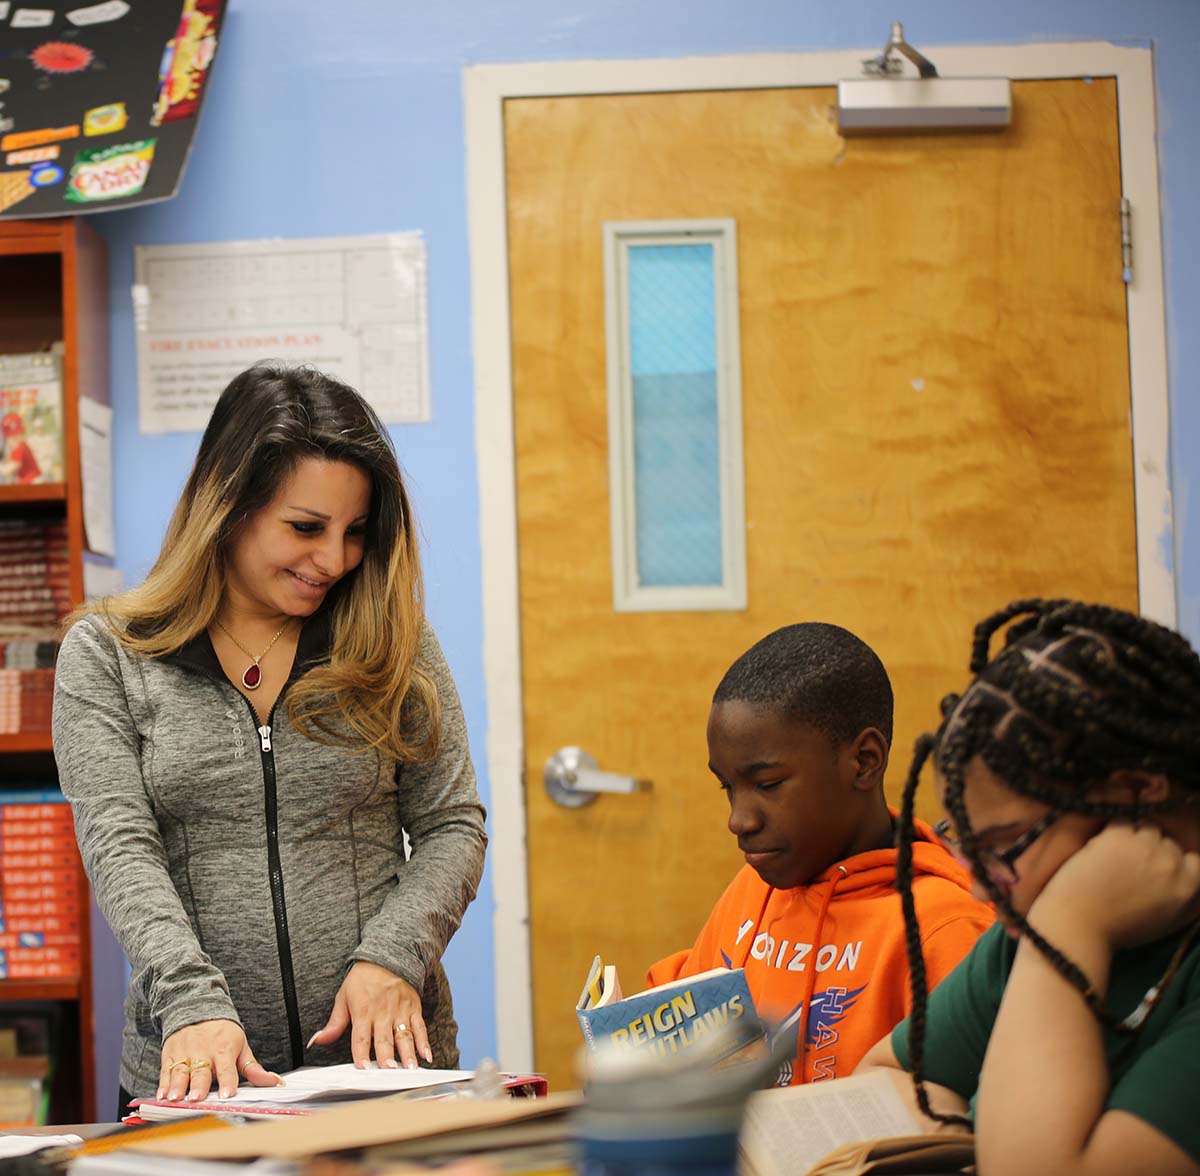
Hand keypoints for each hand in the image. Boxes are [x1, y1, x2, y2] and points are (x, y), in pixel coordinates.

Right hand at [158, 1019, 282, 1100]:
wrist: (197, 1009)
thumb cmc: (222, 1034)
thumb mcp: (241, 1046)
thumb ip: (253, 1068)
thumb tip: (273, 1082)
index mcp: (224, 1050)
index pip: (227, 1069)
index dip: (227, 1082)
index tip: (227, 1095)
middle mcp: (203, 1051)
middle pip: (201, 1072)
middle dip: (198, 1085)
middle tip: (196, 1098)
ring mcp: (185, 1053)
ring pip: (180, 1072)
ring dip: (177, 1086)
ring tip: (175, 1099)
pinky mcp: (169, 1055)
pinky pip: (165, 1071)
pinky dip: (162, 1084)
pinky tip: (161, 1096)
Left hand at [308, 961, 432, 1069]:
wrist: (387, 957)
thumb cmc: (363, 979)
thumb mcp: (343, 997)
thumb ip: (334, 1024)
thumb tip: (316, 1041)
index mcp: (363, 1011)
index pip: (361, 1038)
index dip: (362, 1054)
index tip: (364, 1069)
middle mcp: (383, 1013)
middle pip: (384, 1039)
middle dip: (387, 1057)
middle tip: (390, 1072)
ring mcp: (400, 1011)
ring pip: (405, 1035)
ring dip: (408, 1053)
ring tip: (410, 1069)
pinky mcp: (413, 1008)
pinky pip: (420, 1026)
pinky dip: (424, 1042)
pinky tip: (427, 1056)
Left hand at [1032, 822, 1199, 950]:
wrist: (1079, 923)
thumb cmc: (1119, 929)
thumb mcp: (1167, 922)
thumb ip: (1187, 900)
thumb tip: (1193, 883)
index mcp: (1187, 887)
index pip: (1194, 860)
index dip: (1175, 862)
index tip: (1158, 868)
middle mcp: (1170, 863)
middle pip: (1169, 842)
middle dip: (1153, 850)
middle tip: (1131, 864)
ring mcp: (1144, 846)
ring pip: (1147, 827)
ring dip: (1134, 836)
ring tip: (1117, 854)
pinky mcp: (1117, 836)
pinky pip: (1122, 821)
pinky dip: (1113, 830)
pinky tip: (1102, 847)